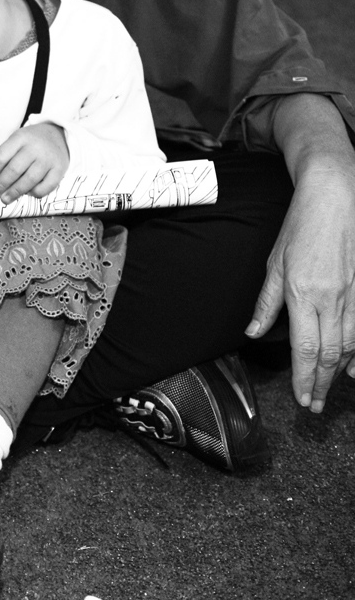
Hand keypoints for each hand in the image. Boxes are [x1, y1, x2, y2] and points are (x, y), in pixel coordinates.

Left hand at [0, 122, 68, 203]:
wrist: (58, 135)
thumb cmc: (31, 142)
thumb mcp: (17, 141)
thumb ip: (5, 157)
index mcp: (21, 137)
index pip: (2, 156)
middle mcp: (35, 148)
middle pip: (14, 169)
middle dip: (1, 185)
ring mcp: (48, 159)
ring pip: (29, 180)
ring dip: (15, 192)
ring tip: (5, 199)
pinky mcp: (60, 169)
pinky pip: (46, 186)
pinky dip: (35, 193)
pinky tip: (28, 193)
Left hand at [246, 167, 354, 412]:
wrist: (334, 195)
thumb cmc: (302, 225)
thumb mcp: (274, 262)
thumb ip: (266, 302)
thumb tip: (254, 332)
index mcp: (302, 292)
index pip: (304, 348)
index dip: (303, 378)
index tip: (301, 398)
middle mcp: (331, 297)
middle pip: (328, 353)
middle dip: (320, 383)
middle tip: (314, 404)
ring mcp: (354, 293)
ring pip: (350, 344)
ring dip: (338, 371)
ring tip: (328, 388)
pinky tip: (353, 366)